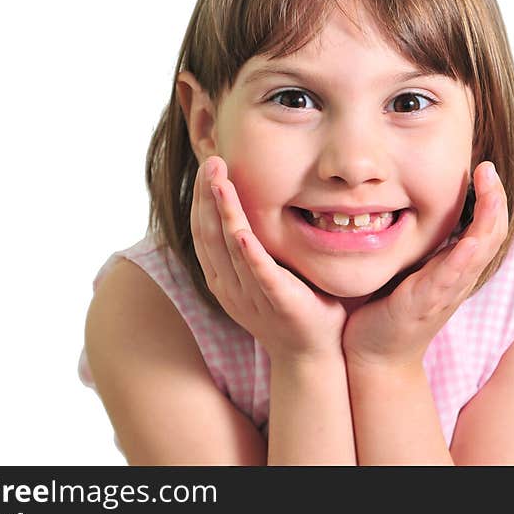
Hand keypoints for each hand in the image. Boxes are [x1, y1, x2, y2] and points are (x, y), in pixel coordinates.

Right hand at [191, 155, 347, 361]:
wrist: (311, 353)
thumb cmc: (292, 307)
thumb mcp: (263, 272)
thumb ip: (254, 244)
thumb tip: (251, 208)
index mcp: (223, 276)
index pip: (204, 230)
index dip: (203, 197)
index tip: (209, 165)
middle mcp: (229, 285)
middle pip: (209, 233)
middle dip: (208, 195)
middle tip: (212, 160)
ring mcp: (250, 294)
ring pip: (228, 247)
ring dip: (223, 211)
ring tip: (219, 180)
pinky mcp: (278, 301)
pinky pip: (259, 273)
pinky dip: (248, 252)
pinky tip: (241, 231)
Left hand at [341, 160, 508, 368]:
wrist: (375, 356)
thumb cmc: (389, 310)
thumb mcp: (411, 268)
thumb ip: (421, 243)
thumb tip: (411, 205)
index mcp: (455, 266)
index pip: (485, 227)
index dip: (491, 197)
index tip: (484, 168)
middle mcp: (458, 278)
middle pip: (492, 234)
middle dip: (495, 199)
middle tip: (489, 168)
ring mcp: (445, 291)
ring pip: (480, 252)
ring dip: (488, 219)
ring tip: (490, 188)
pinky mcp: (426, 304)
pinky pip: (451, 278)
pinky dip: (464, 258)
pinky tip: (468, 240)